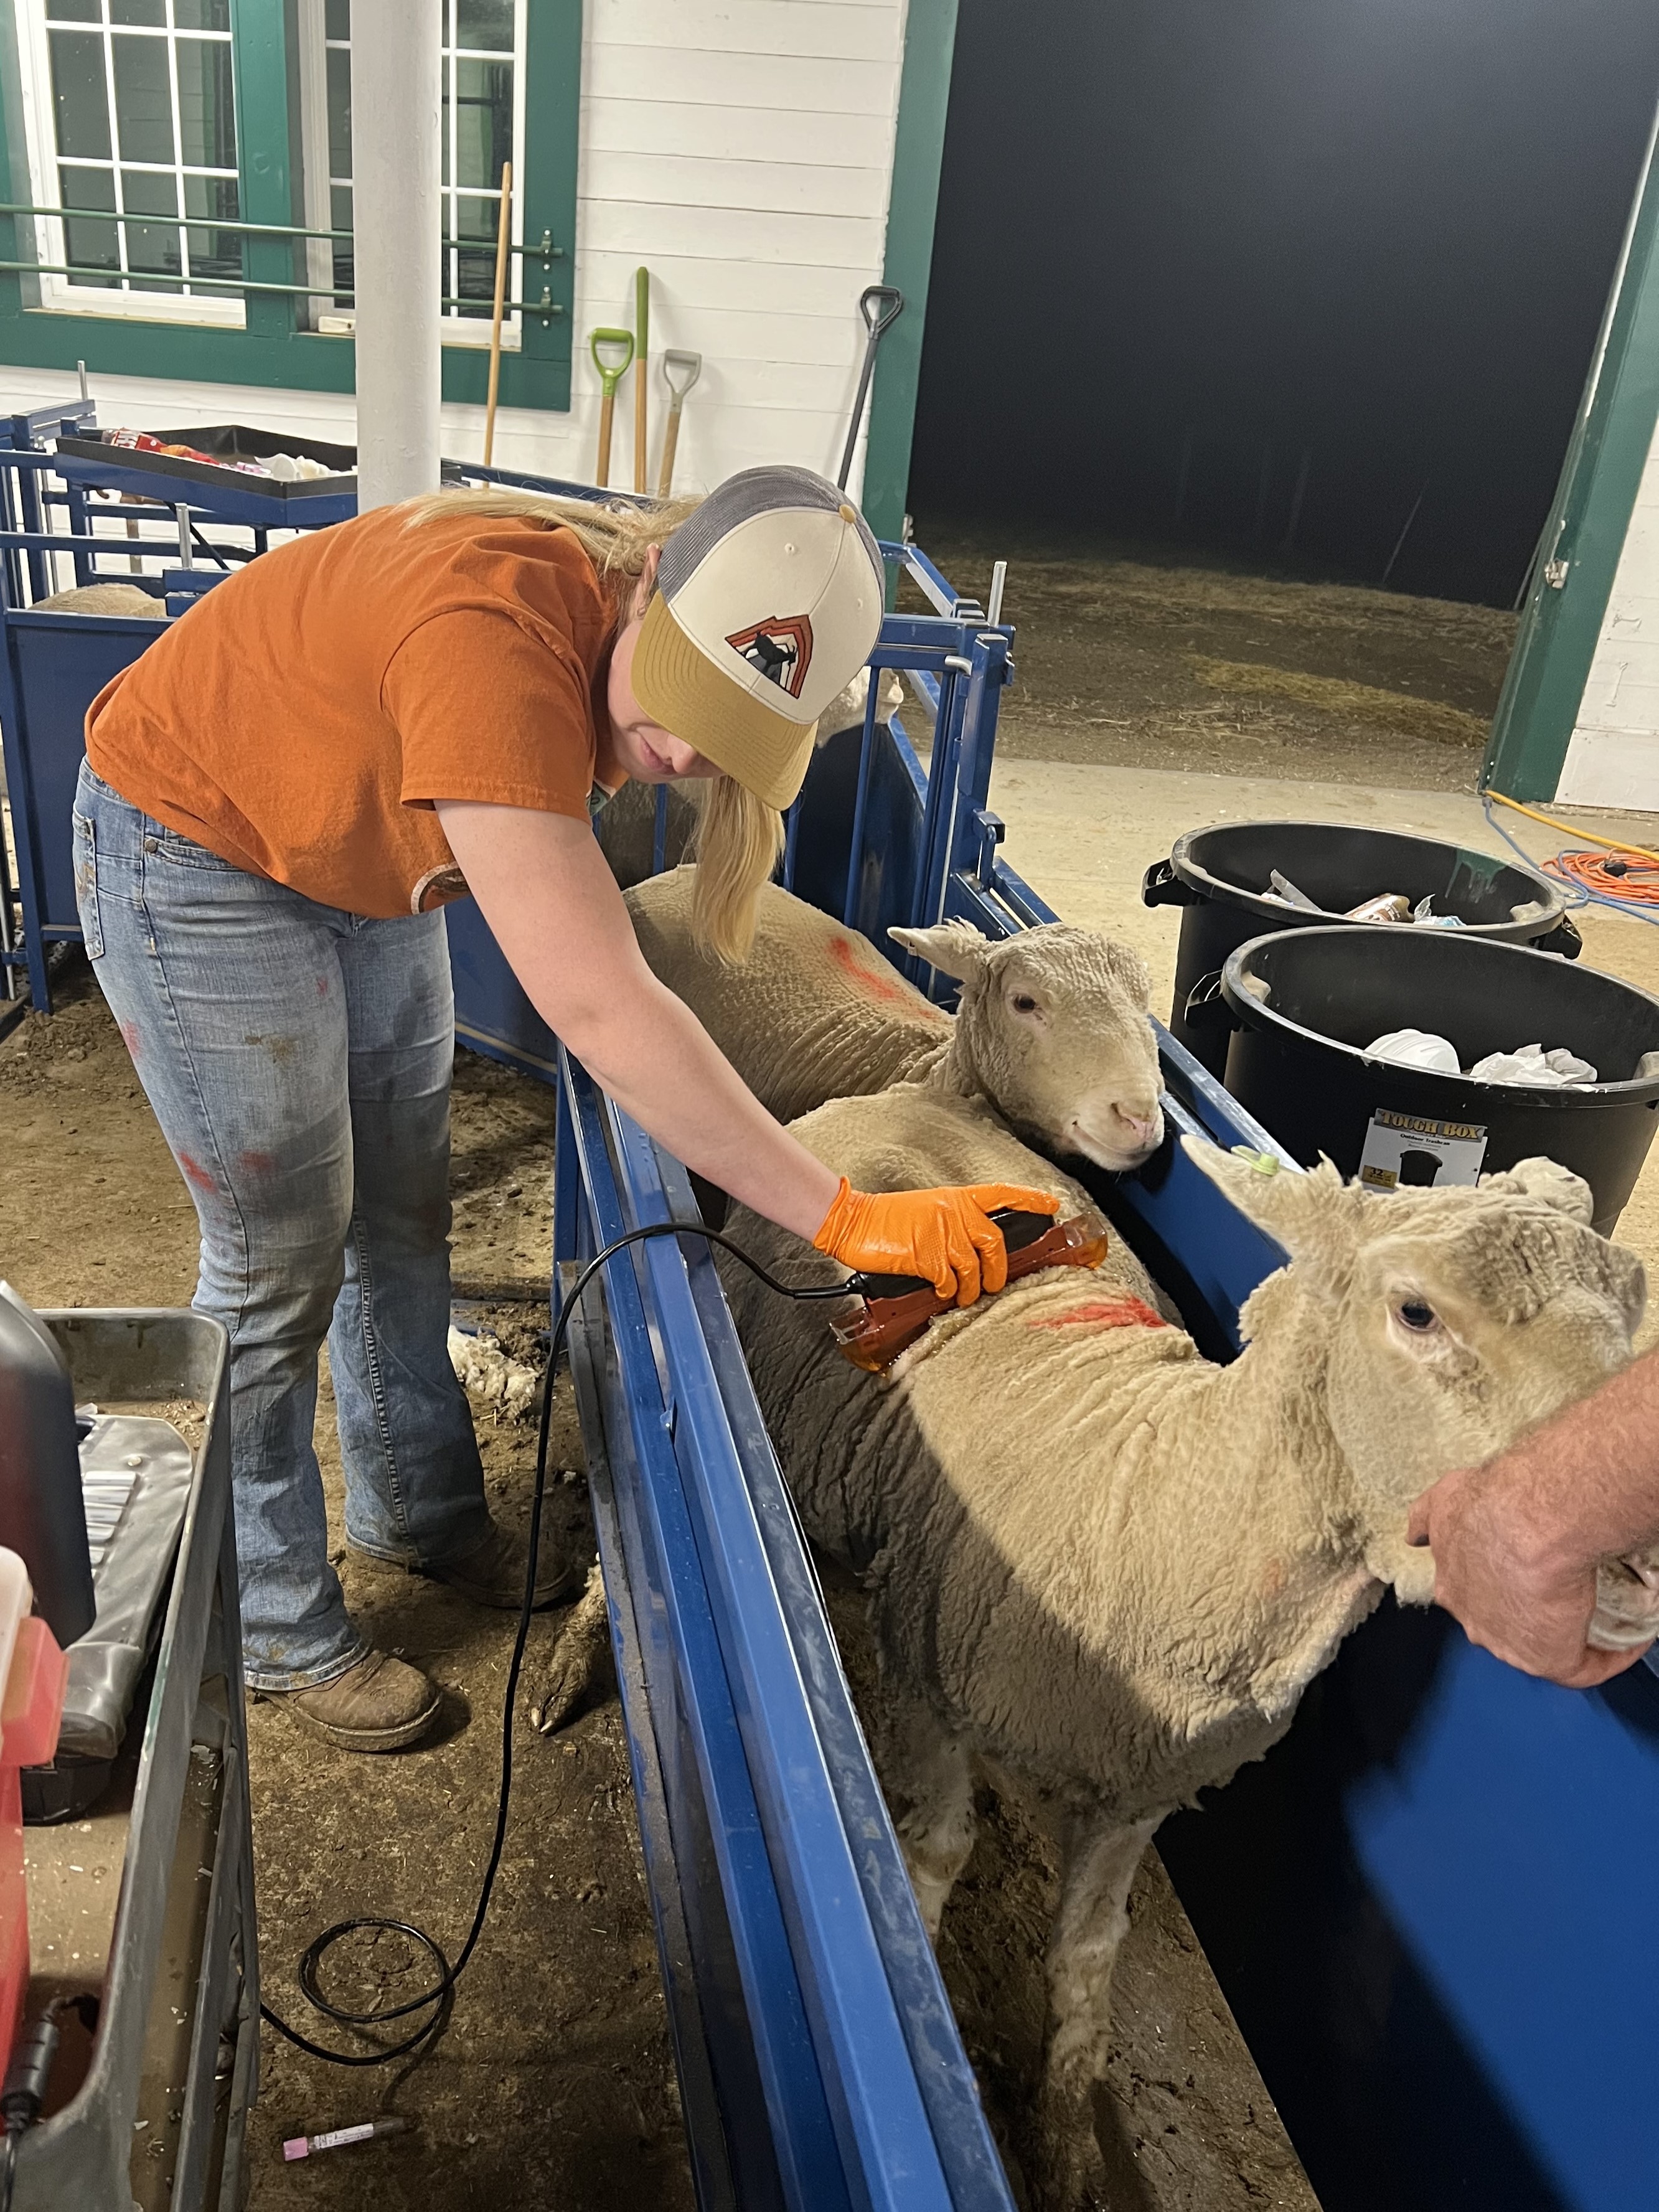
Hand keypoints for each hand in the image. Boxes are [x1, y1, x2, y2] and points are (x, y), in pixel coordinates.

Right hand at [813, 1180, 1060, 1307]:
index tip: (1050, 1205)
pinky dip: (947, 1291)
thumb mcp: (925, 1210)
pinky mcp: (927, 1254)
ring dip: (970, 1289)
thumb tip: (971, 1251)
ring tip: (961, 1297)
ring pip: (973, 1268)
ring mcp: (941, 1232)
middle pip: (994, 1242)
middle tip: (993, 1286)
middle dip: (997, 1270)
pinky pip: (949, 1281)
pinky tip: (939, 1291)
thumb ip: (951, 1223)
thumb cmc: (886, 1219)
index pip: (1001, 1193)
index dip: (1029, 1199)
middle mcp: (953, 1212)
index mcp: (956, 1198)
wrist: (853, 1222)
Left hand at [1407, 1465, 1645, 1689]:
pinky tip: (1629, 1641)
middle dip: (1527, 1610)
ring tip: (1598, 1612)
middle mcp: (1473, 1620)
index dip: (1497, 1585)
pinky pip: (1582, 1668)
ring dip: (1566, 1632)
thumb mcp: (1444, 1502)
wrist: (1526, 1521)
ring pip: (1539, 1646)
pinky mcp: (1548, 1660)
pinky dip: (1608, 1657)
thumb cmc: (1491, 1504)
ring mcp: (1508, 1644)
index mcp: (1453, 1584)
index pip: (1473, 1593)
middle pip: (1500, 1623)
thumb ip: (1427, 1517)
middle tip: (1563, 1591)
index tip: (1524, 1572)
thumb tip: (1414, 1534)